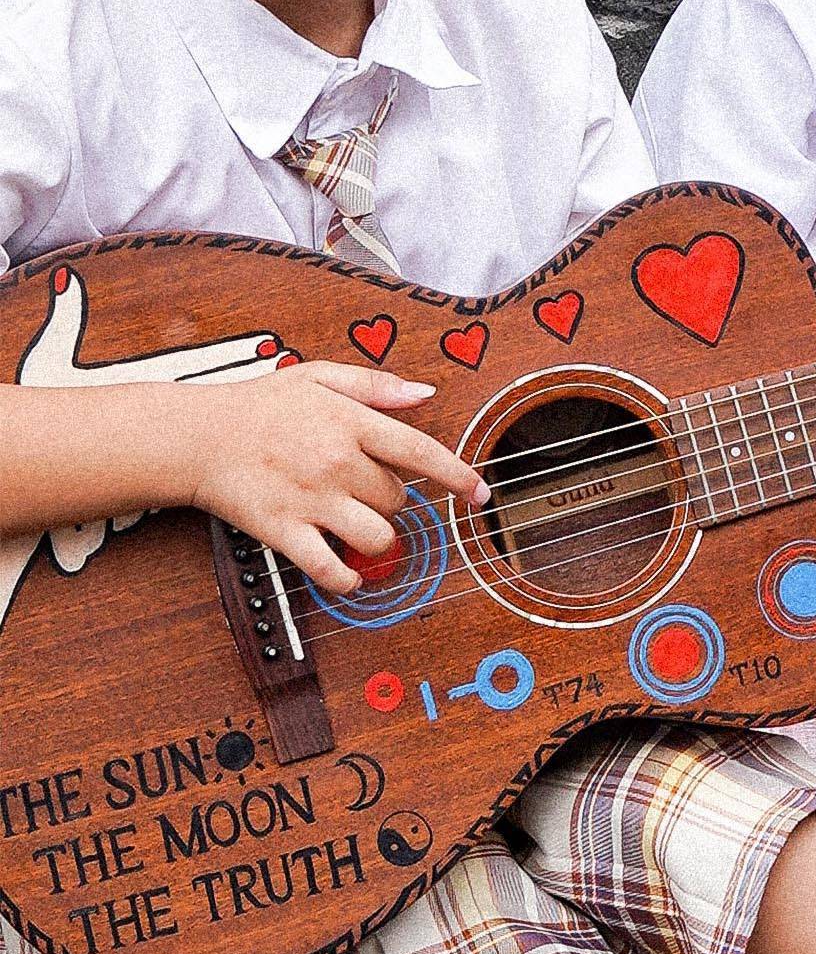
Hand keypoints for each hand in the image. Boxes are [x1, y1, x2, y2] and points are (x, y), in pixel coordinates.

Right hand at [182, 364, 483, 597]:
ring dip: (378, 534)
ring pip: (377, 534)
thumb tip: (426, 392)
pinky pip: (331, 568)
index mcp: (350, 423)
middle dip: (393, 498)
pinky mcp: (284, 531)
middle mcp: (336, 463)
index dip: (457, 475)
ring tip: (357, 522)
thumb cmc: (260, 405)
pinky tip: (350, 571)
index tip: (479, 493)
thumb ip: (376, 386)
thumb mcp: (320, 377)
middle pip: (398, 498)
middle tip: (365, 487)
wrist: (198, 437)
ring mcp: (311, 500)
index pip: (420, 451)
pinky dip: (348, 577)